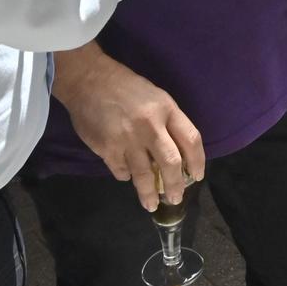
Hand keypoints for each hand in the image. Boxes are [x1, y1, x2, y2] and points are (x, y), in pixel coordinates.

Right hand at [52, 52, 205, 210]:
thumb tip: (177, 155)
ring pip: (144, 175)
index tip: (196, 176)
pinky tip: (127, 175)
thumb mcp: (156, 98)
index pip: (191, 140)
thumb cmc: (126, 88)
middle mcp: (150, 126)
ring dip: (149, 193)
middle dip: (176, 185)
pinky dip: (126, 175)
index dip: (197, 162)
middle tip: (175, 198)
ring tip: (151, 204)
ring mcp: (128, 139)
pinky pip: (122, 171)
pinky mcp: (107, 149)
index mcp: (167, 110)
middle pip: (171, 163)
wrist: (89, 80)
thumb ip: (168, 123)